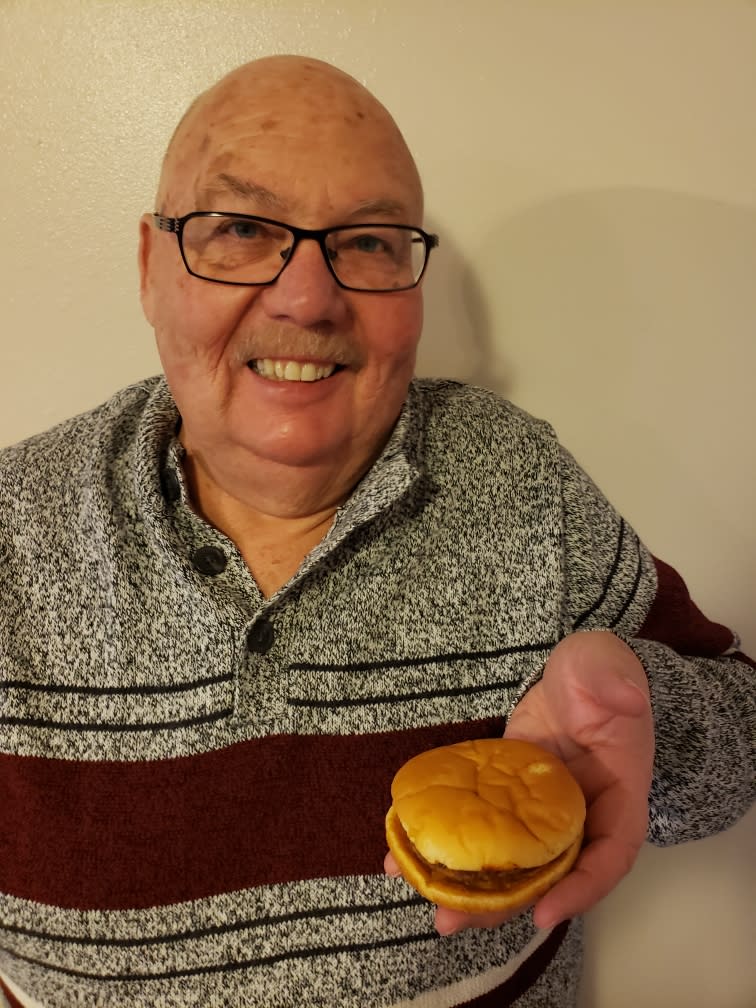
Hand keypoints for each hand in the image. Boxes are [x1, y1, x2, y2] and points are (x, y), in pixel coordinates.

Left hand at [386, 631, 653, 934]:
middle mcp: (578, 817)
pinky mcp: (503, 799)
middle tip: (449, 920)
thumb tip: (623, 696)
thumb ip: (613, 681)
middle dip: (501, 904)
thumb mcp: (606, 667)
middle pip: (548, 875)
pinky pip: (479, 828)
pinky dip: (446, 841)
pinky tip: (401, 849)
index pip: (610, 856)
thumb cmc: (599, 673)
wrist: (572, 674)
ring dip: (466, 886)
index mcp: (617, 798)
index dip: (580, 889)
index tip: (544, 913)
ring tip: (421, 897)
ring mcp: (537, 813)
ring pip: (510, 862)